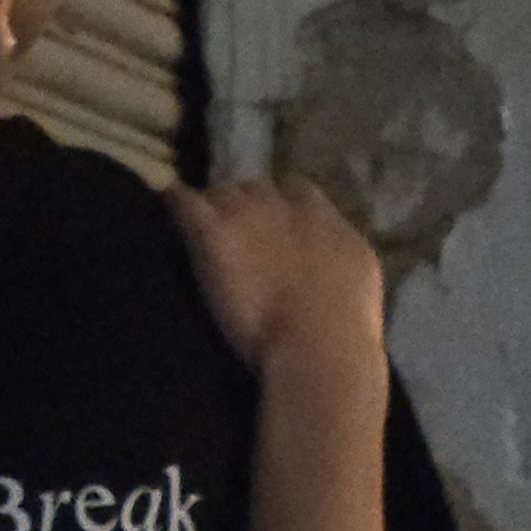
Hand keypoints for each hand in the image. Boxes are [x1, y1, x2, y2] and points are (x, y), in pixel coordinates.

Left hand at [164, 176, 385, 379]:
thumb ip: (339, 259)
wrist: (317, 342)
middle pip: (259, 187)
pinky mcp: (211, 232)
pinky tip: (170, 203)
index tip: (277, 221)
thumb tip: (332, 259)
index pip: (300, 192)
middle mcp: (286, 207)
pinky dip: (176, 201)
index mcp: (324, 220)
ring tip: (202, 222)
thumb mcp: (360, 282)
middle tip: (237, 229)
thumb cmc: (348, 327)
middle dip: (248, 203)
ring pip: (221, 191)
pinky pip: (183, 200)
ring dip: (215, 205)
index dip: (284, 204)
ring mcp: (247, 214)